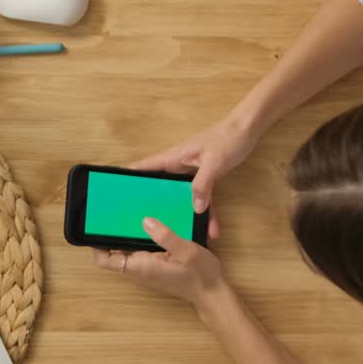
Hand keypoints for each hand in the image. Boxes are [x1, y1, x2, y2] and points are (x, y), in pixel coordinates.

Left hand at [93, 217, 227, 308]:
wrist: (211, 293)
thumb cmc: (200, 274)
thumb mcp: (186, 251)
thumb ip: (165, 236)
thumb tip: (145, 221)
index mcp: (141, 266)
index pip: (106, 260)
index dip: (96, 245)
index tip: (96, 226)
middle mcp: (139, 270)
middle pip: (114, 253)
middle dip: (110, 235)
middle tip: (113, 213)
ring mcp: (146, 270)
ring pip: (126, 252)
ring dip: (125, 237)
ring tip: (129, 214)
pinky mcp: (154, 267)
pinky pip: (139, 253)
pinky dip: (139, 240)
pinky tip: (149, 225)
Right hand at [132, 115, 257, 238]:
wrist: (247, 129)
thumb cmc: (227, 138)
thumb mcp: (213, 163)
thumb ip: (202, 185)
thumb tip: (194, 209)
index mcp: (172, 158)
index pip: (143, 168)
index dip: (127, 178)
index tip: (115, 194)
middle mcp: (178, 166)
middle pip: (158, 187)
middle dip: (152, 203)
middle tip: (143, 224)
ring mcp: (191, 173)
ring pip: (181, 197)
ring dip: (183, 214)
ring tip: (183, 235)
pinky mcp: (205, 178)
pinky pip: (201, 198)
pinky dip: (205, 212)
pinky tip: (212, 227)